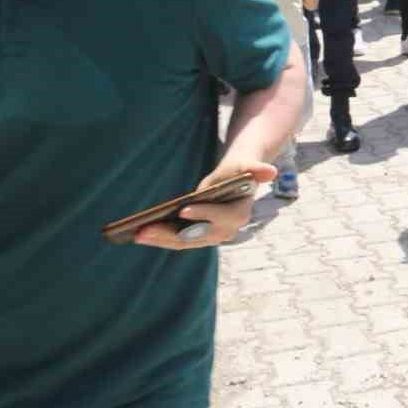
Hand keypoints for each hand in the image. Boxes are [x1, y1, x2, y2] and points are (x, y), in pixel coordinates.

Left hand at [131, 159, 275, 249]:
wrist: (236, 180)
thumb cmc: (238, 170)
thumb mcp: (246, 166)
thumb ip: (256, 168)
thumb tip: (270, 171)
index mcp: (239, 214)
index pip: (219, 217)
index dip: (203, 213)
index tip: (184, 209)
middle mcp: (226, 232)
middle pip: (195, 235)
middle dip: (168, 234)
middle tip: (144, 230)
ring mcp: (211, 238)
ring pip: (183, 241)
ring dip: (160, 239)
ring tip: (137, 234)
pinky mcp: (198, 238)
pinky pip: (178, 241)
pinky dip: (161, 238)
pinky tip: (141, 233)